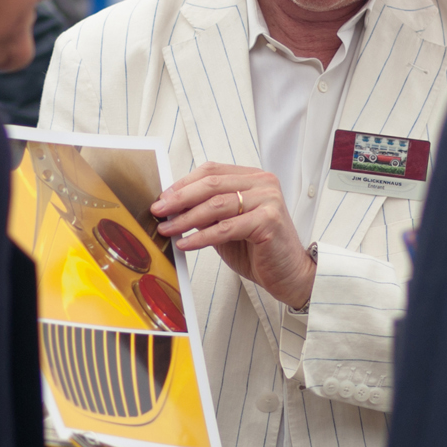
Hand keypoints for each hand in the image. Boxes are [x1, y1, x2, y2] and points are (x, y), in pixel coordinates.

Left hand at [151, 162, 314, 309]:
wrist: (289, 275)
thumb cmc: (258, 250)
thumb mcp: (227, 225)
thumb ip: (206, 212)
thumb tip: (171, 206)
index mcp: (253, 178)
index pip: (212, 171)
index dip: (183, 183)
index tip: (162, 197)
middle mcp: (263, 183)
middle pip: (211, 184)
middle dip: (179, 198)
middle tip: (158, 210)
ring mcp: (269, 200)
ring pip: (216, 205)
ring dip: (186, 218)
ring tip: (166, 229)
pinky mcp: (269, 221)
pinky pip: (226, 227)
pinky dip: (202, 237)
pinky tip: (185, 244)